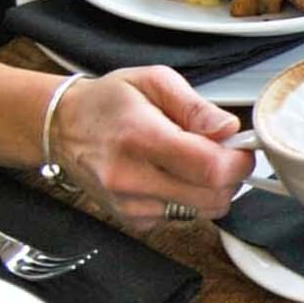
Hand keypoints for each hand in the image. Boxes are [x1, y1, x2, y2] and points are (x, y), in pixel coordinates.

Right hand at [50, 67, 254, 229]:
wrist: (62, 128)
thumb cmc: (107, 103)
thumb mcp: (154, 81)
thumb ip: (196, 107)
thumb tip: (228, 128)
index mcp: (140, 138)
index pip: (210, 168)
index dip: (238, 161)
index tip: (240, 149)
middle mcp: (132, 178)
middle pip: (213, 196)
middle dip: (230, 176)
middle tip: (219, 152)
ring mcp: (130, 204)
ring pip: (204, 212)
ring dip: (212, 189)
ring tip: (191, 162)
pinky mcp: (133, 220)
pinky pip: (184, 219)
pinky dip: (190, 200)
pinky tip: (172, 177)